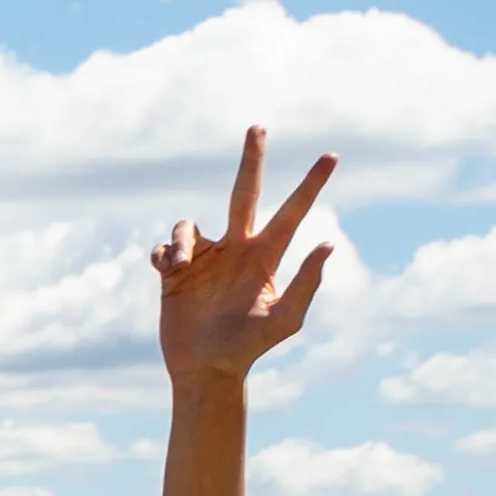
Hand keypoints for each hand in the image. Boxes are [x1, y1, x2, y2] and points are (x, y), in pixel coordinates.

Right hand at [153, 130, 335, 388]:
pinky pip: (164, 248)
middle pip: (245, 192)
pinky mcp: (174, 272)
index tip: (332, 156)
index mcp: (265, 255)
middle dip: (252, 159)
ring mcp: (204, 258)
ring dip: (183, 241)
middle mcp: (236, 248)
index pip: (292, 212)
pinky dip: (163, 254)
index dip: (311, 184)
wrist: (205, 369)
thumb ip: (306, 283)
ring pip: (189, 225)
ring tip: (181, 268)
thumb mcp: (284, 320)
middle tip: (257, 126)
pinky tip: (166, 272)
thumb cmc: (249, 348)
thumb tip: (328, 244)